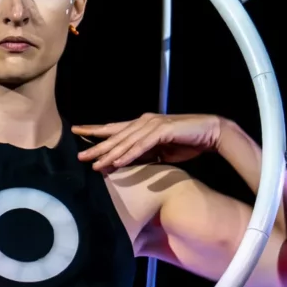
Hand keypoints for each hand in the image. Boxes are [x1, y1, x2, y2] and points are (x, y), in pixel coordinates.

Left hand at [73, 113, 226, 170]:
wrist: (210, 133)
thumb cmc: (186, 142)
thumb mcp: (159, 152)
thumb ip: (142, 155)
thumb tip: (125, 163)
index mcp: (142, 125)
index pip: (114, 129)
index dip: (95, 131)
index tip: (76, 132)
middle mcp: (144, 122)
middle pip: (116, 135)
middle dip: (96, 146)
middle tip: (79, 156)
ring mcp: (153, 125)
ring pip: (126, 141)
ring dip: (110, 153)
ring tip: (95, 164)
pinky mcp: (163, 130)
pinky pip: (142, 145)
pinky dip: (129, 154)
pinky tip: (117, 162)